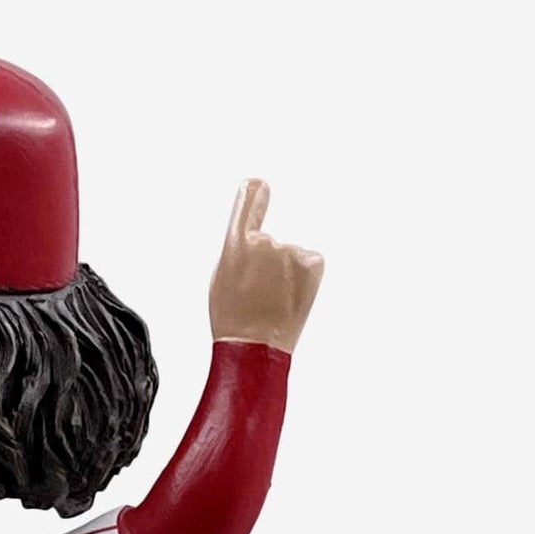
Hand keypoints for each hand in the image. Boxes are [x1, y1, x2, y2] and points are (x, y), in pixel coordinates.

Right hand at [207, 179, 323, 354]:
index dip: (254, 193)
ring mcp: (289, 251)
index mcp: (236, 244)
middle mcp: (264, 241)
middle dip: (268, 266)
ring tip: (274, 304)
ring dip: (286, 276)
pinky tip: (292, 298)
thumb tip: (252, 237)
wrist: (254, 348)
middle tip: (260, 297)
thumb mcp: (222, 279)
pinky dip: (305, 278)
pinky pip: (310, 263)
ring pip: (290, 258)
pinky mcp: (312, 263)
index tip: (260, 186)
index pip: (247, 201)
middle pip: (269, 244)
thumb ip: (237, 251)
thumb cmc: (233, 321)